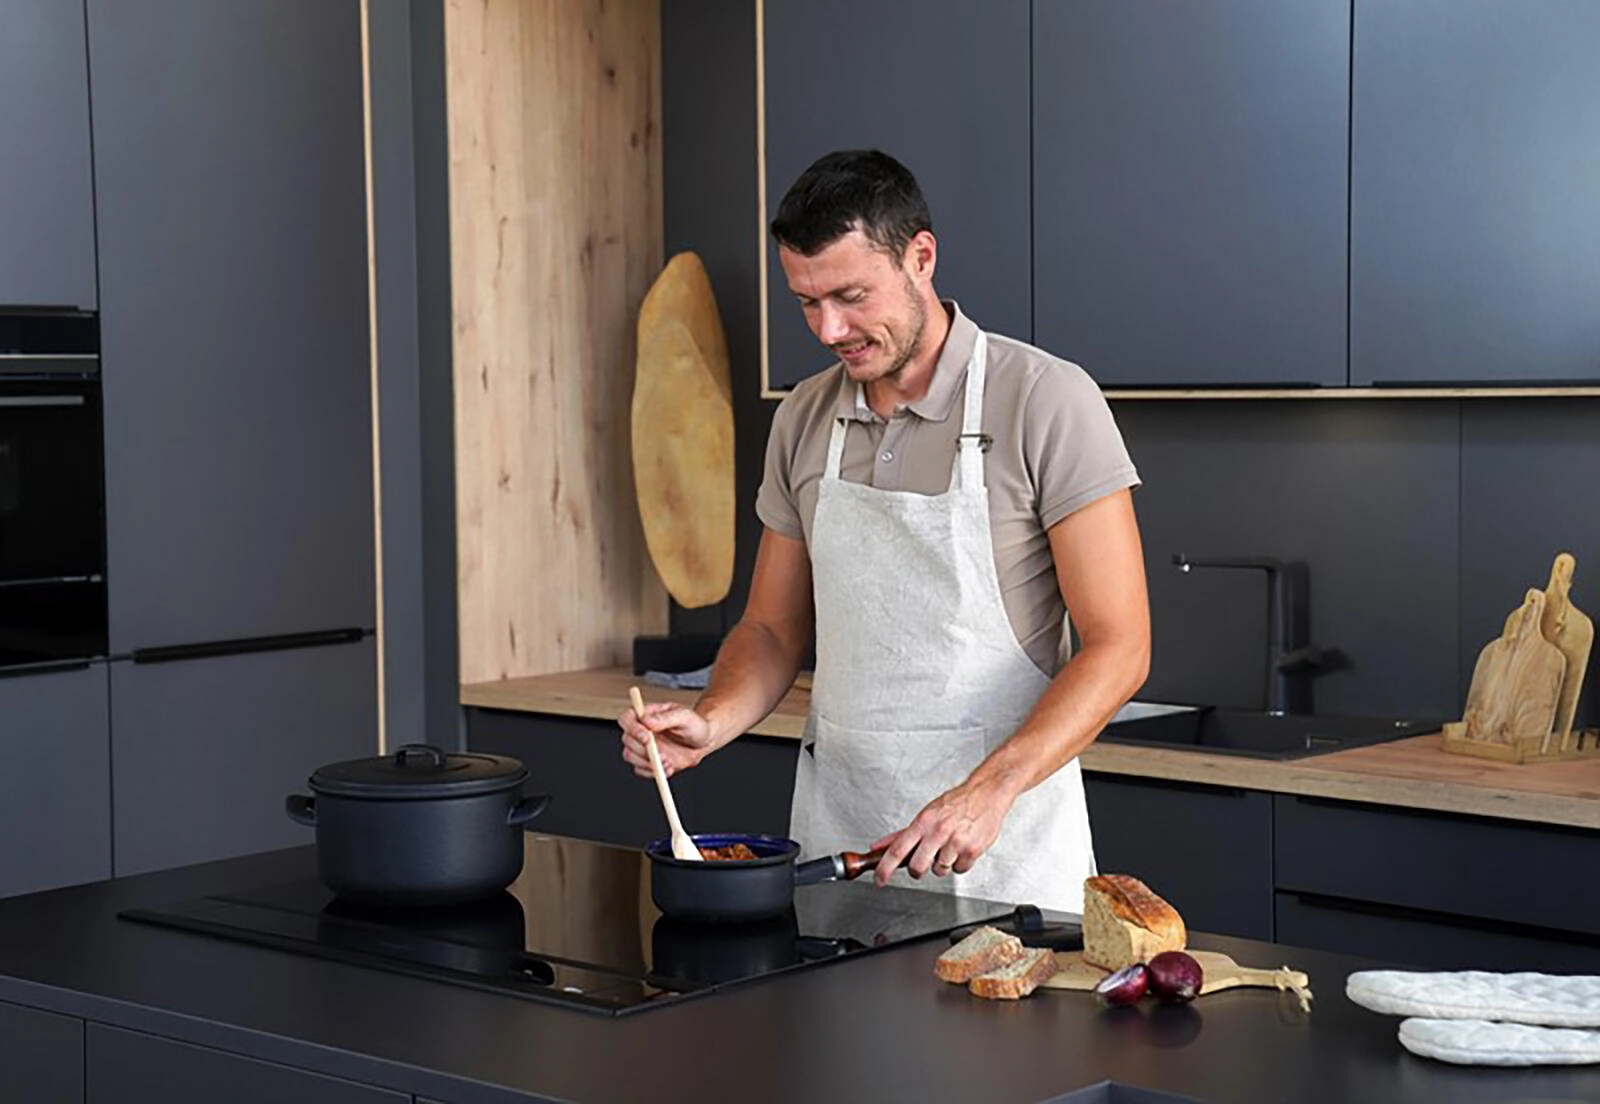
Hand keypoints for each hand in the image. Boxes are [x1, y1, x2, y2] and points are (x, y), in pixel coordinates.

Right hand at [618, 698, 716, 778]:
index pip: (627, 719)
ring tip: (668, 762)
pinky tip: (668, 768)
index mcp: (646, 715)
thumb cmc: (694, 724)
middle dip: (643, 749)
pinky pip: (640, 770)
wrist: (703, 742)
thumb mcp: (684, 717)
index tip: (647, 737)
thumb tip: (646, 721)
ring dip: (647, 762)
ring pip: (630, 756)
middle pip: (627, 740)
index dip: (632, 728)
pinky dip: (652, 772)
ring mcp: (643, 747)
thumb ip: (666, 718)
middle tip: (661, 754)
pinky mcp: (648, 762)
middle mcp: (641, 731)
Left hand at [869, 779, 1016, 884]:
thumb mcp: (926, 814)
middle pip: (917, 866)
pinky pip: (959, 870)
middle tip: (923, 863)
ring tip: (950, 847)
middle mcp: (938, 831)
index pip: (898, 849)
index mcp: (923, 822)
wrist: (986, 794)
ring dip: (942, 864)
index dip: (885, 868)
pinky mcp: (972, 850)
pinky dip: (959, 863)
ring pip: (940, 870)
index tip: (879, 879)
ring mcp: (956, 841)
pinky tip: (962, 849)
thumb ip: (901, 834)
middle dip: (917, 870)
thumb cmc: (955, 803)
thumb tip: (878, 847)